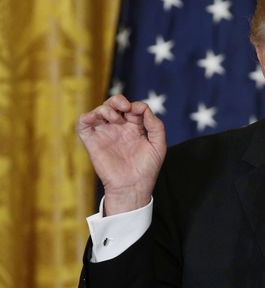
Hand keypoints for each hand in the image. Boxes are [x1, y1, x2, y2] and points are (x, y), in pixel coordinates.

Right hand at [76, 95, 166, 214]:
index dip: (137, 106)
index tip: (140, 113)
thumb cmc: (147, 168)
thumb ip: (155, 126)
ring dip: (106, 108)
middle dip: (118, 100)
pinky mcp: (92, 141)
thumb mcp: (158, 145)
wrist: (132, 186)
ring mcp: (105, 134)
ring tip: (115, 118)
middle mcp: (118, 129)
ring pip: (99, 111)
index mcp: (134, 128)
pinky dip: (86, 116)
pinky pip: (83, 123)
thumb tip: (144, 109)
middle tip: (125, 108)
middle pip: (114, 105)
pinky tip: (96, 118)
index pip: (133, 108)